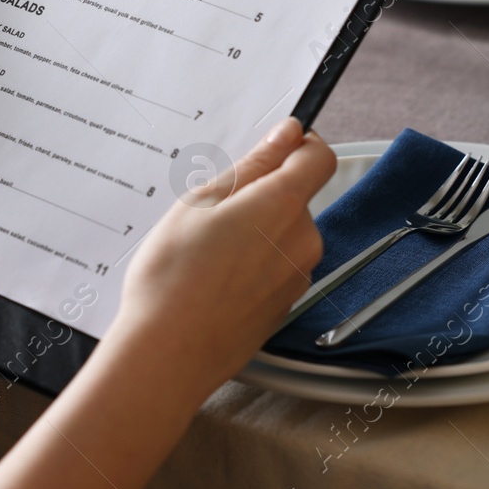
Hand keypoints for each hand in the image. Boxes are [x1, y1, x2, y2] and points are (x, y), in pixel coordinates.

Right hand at [112, 118, 335, 394]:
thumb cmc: (173, 277)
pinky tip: (215, 280)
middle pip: (296, 198)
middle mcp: (303, 240)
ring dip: (256, 232)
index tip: (270, 148)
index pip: (319, 157)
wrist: (168, 355)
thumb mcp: (201, 202)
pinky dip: (254, 264)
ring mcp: (298, 276)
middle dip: (262, 196)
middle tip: (211, 213)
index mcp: (284, 205)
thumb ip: (255, 163)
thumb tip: (288, 134)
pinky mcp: (287, 304)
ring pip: (285, 234)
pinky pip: (277, 267)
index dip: (298, 145)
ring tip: (207, 252)